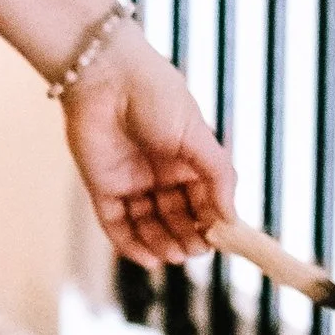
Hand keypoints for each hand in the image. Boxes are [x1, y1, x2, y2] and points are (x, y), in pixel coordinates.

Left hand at [62, 28, 233, 267]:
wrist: (106, 75)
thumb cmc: (157, 96)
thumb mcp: (198, 136)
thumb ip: (218, 176)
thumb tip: (232, 218)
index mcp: (187, 161)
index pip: (204, 202)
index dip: (211, 223)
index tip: (220, 239)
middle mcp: (160, 175)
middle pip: (177, 218)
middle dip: (187, 237)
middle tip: (194, 250)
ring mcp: (131, 182)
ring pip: (149, 225)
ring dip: (161, 244)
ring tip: (173, 255)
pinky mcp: (102, 186)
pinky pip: (116, 223)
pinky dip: (130, 244)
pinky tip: (148, 259)